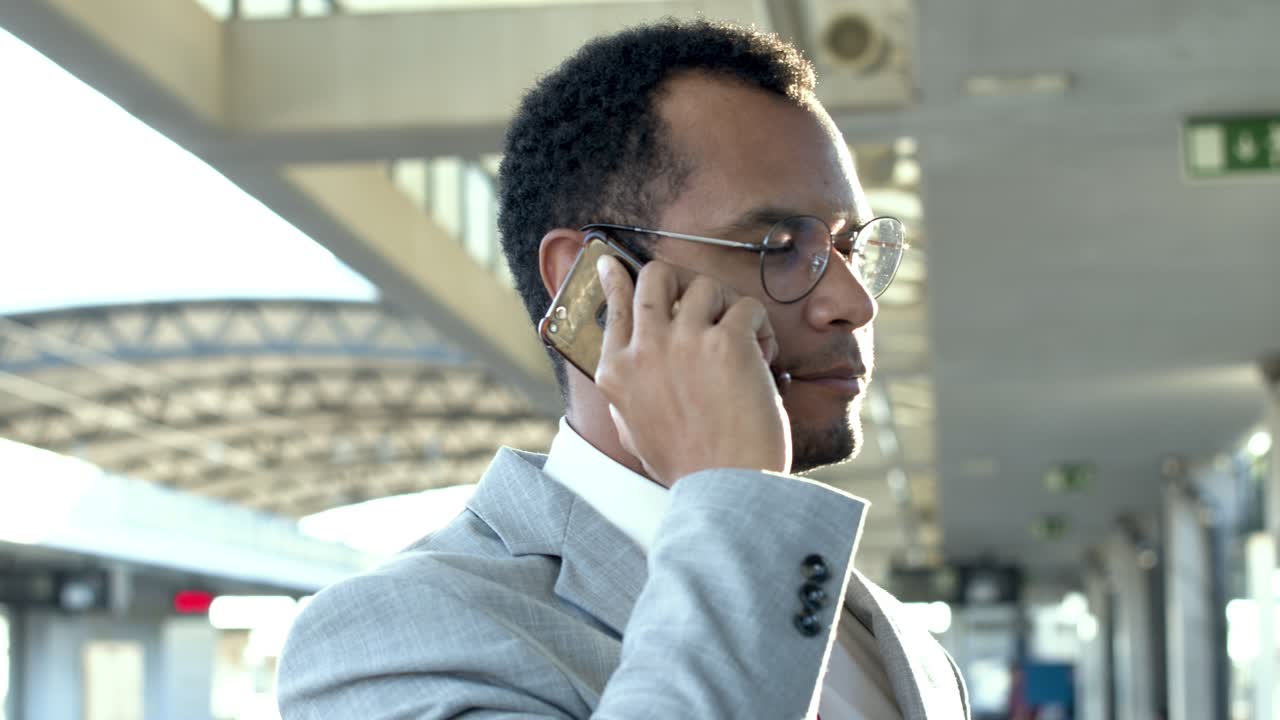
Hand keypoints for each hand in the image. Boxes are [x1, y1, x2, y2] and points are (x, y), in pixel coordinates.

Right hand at [594, 255, 791, 487]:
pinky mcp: (727, 342)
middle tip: (705, 300)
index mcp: (617, 373)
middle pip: (656, 276)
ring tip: (745, 343)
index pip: (613, 306)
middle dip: (683, 279)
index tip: (616, 262)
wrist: (726, 488)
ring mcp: (684, 341)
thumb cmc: (688, 467)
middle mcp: (644, 349)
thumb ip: (624, 396)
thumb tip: (622, 373)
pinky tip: (765, 358)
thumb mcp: (634, 431)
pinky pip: (747, 307)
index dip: (616, 278)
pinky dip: (761, 328)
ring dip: (730, 307)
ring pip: (706, 285)